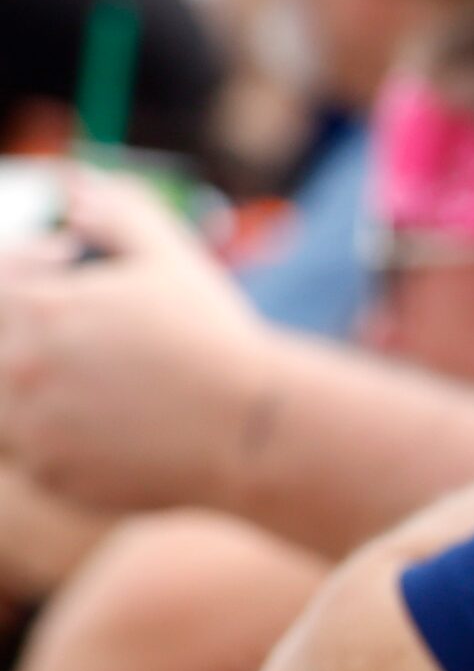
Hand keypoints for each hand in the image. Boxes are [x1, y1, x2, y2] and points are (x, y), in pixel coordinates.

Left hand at [0, 170, 277, 516]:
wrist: (252, 429)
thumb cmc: (216, 340)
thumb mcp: (170, 259)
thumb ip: (119, 214)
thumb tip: (76, 193)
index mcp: (36, 308)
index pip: (2, 287)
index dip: (39, 281)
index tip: (76, 290)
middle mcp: (18, 368)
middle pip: (4, 353)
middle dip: (42, 344)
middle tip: (104, 354)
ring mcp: (30, 428)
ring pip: (11, 407)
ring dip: (44, 397)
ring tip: (110, 396)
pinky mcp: (52, 477)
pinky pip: (37, 458)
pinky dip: (67, 446)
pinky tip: (120, 434)